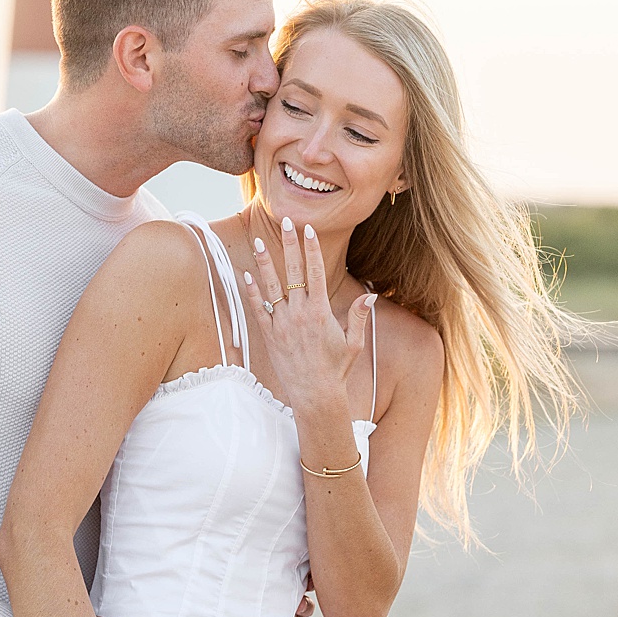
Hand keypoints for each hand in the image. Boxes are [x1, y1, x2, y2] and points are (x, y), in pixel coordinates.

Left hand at [243, 218, 374, 414]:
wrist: (314, 395)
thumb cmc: (336, 369)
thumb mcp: (354, 343)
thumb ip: (359, 316)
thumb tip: (370, 295)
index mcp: (320, 311)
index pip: (315, 271)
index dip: (312, 248)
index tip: (309, 229)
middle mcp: (299, 313)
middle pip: (293, 271)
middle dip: (290, 244)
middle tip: (286, 221)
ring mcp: (282, 323)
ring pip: (271, 286)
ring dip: (265, 262)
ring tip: (259, 241)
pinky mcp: (269, 335)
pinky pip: (258, 309)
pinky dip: (252, 292)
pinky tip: (246, 275)